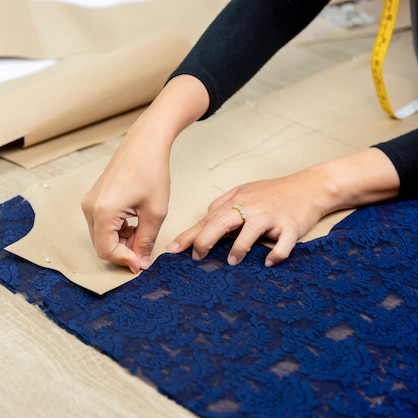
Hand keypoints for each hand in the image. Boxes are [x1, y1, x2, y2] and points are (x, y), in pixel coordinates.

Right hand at [81, 123, 171, 272]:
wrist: (145, 143)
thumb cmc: (152, 171)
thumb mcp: (155, 212)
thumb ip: (146, 241)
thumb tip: (140, 263)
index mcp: (103, 211)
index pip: (107, 251)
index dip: (125, 260)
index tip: (143, 262)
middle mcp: (90, 207)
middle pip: (101, 245)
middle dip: (123, 251)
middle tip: (144, 249)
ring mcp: (89, 202)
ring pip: (101, 236)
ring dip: (120, 241)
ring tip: (142, 231)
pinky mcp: (93, 198)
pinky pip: (101, 224)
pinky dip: (116, 230)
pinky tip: (134, 221)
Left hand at [167, 148, 400, 266]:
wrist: (311, 186)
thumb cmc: (274, 192)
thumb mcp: (244, 193)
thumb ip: (223, 206)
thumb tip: (204, 220)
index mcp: (236, 201)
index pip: (207, 219)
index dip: (189, 235)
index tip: (172, 250)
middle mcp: (251, 207)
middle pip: (221, 222)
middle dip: (205, 240)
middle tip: (197, 257)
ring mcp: (271, 217)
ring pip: (250, 231)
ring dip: (239, 248)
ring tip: (232, 262)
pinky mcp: (291, 226)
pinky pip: (283, 243)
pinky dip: (276, 254)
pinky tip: (269, 263)